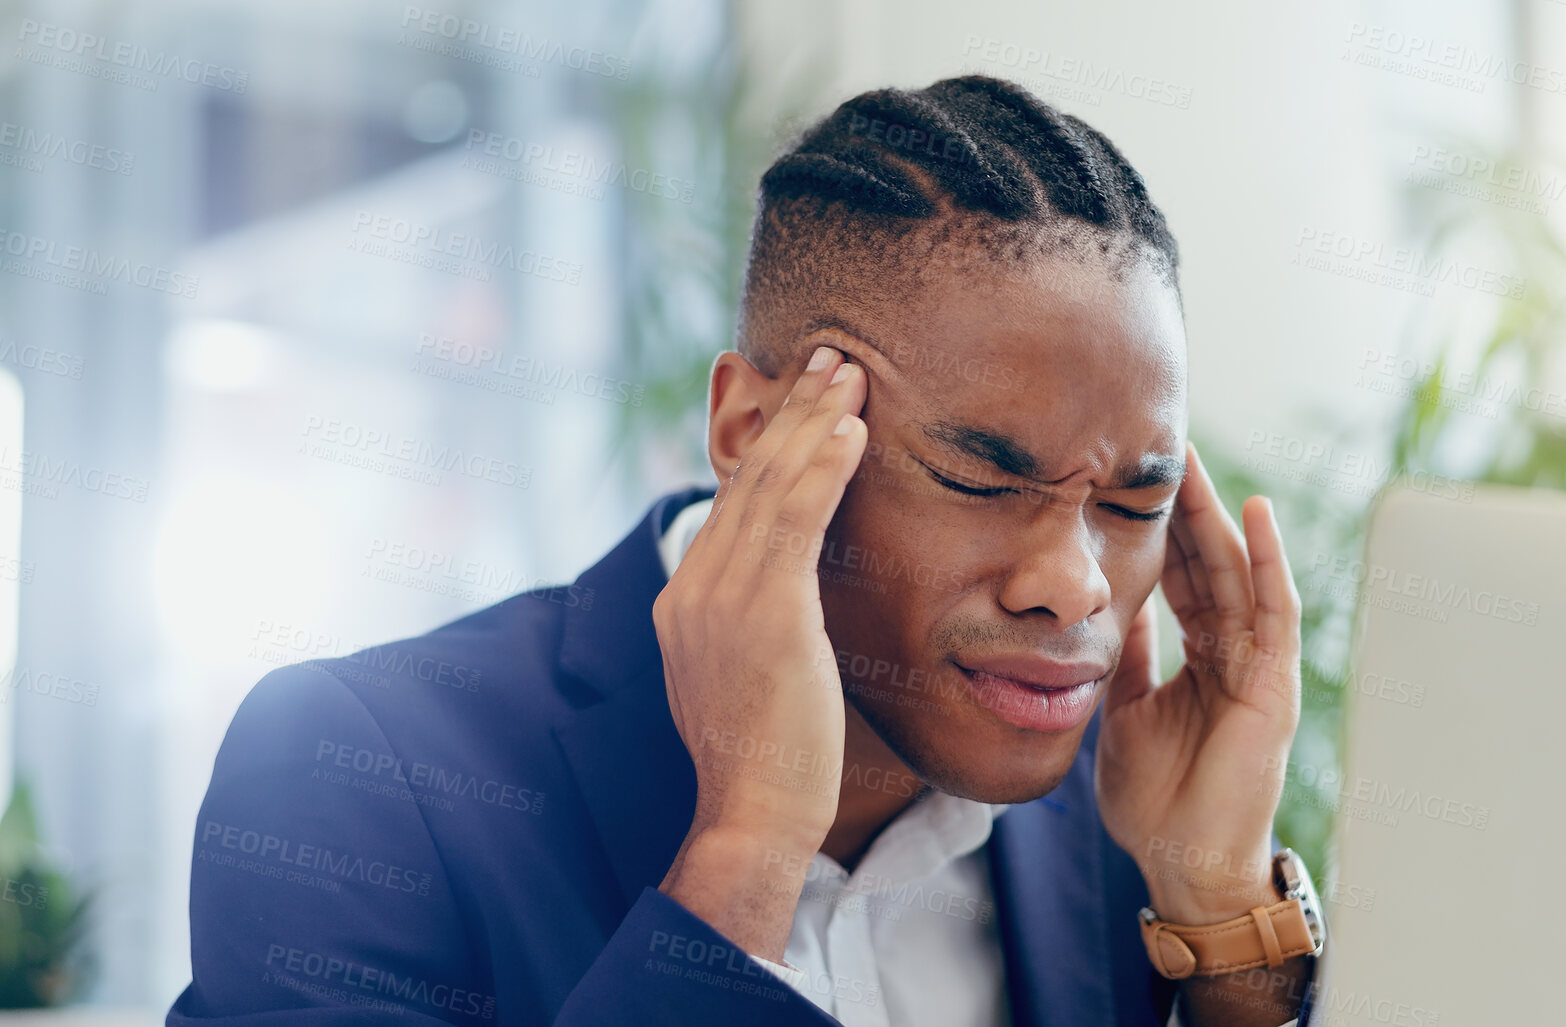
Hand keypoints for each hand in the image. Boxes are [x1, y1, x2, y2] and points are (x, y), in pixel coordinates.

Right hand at [653, 344, 867, 959]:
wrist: (755, 813)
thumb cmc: (772, 758)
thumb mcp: (750, 675)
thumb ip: (756, 624)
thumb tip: (785, 598)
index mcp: (687, 600)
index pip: (733, 502)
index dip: (770, 443)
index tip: (804, 398)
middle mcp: (695, 588)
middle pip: (747, 477)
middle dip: (791, 412)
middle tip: (829, 357)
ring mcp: (723, 598)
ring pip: (770, 485)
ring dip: (813, 420)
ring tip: (849, 371)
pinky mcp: (765, 612)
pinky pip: (796, 521)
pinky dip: (824, 468)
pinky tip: (852, 430)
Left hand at [1096, 442, 1302, 923]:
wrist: (1181, 863)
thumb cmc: (1155, 797)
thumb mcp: (1125, 707)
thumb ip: (1128, 653)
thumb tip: (1112, 600)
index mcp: (1199, 656)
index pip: (1180, 574)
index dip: (1158, 525)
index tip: (1129, 475)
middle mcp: (1233, 652)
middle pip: (1207, 562)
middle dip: (1185, 504)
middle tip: (1158, 442)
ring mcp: (1258, 666)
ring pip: (1238, 573)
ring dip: (1217, 514)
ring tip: (1194, 460)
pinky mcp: (1275, 685)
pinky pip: (1274, 611)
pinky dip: (1267, 560)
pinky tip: (1255, 512)